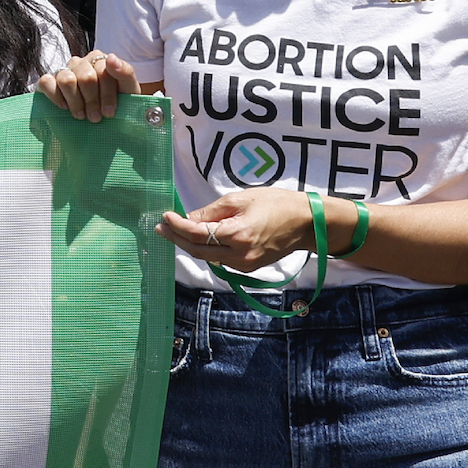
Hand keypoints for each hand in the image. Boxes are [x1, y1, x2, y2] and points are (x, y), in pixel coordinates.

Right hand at [40, 51, 140, 120]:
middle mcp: (80, 62)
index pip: (102, 71)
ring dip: (75, 101)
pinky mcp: (48, 81)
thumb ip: (125, 72)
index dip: (107, 94)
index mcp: (100, 60)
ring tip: (81, 115)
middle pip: (85, 77)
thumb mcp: (128, 90)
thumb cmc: (116, 104)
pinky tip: (64, 107)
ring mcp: (63, 71)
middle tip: (95, 117)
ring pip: (66, 80)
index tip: (109, 113)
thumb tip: (111, 57)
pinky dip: (56, 97)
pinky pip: (46, 82)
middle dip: (92, 100)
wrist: (101, 120)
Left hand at [159, 186, 316, 271]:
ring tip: (174, 231)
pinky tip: (198, 239)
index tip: (165, 216)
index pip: (197, 234)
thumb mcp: (240, 199)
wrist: (306, 222)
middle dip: (177, 238)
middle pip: (198, 250)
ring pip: (208, 257)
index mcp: (237, 235)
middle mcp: (239, 255)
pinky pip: (220, 260)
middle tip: (161, 227)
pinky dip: (207, 250)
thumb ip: (211, 212)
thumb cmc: (276, 204)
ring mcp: (245, 264)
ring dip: (190, 245)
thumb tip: (187, 218)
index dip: (177, 226)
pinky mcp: (249, 268)